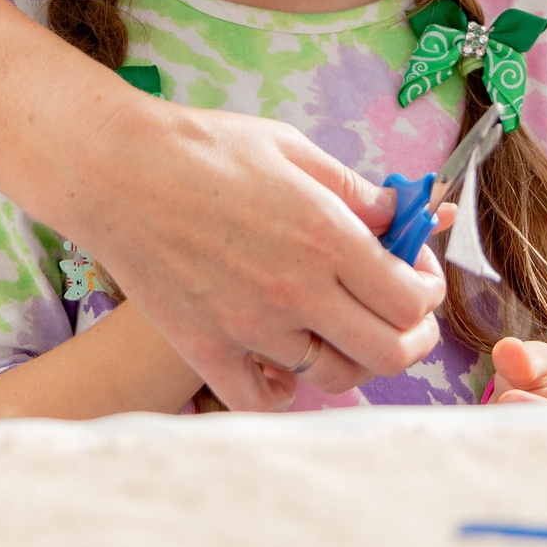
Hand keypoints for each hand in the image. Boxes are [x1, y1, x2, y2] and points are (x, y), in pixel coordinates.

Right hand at [68, 94, 448, 411]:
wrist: (117, 169)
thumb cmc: (205, 148)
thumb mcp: (293, 148)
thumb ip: (355, 190)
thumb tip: (401, 217)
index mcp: (326, 236)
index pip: (412, 299)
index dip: (429, 289)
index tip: (417, 270)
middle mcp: (294, 290)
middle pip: (390, 353)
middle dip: (413, 335)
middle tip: (405, 313)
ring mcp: (248, 327)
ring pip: (333, 375)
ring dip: (352, 354)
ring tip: (343, 325)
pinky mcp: (205, 348)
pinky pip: (261, 399)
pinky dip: (285, 389)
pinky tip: (287, 358)